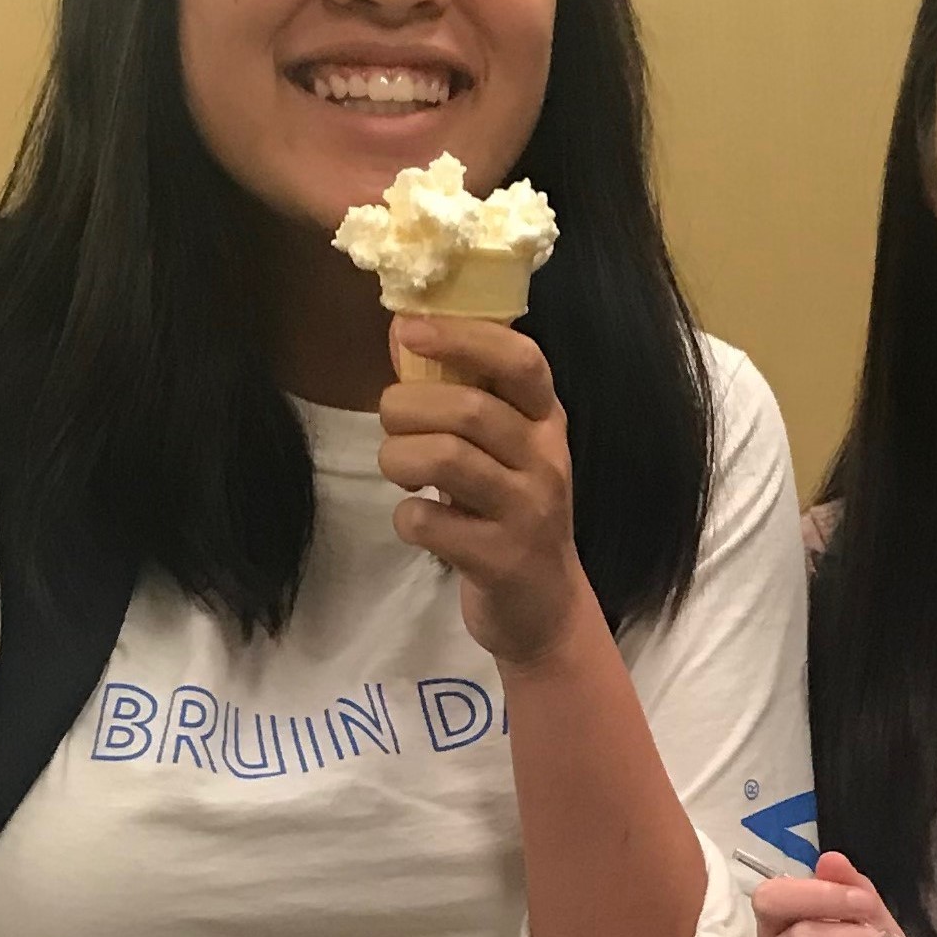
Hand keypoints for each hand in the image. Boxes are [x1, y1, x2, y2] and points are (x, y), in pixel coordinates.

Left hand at [378, 316, 593, 670]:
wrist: (544, 607)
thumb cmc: (509, 509)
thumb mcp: (502, 448)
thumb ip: (460, 392)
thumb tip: (402, 329)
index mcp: (546, 420)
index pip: (521, 361)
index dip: (464, 338)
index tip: (410, 331)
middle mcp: (546, 460)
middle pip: (470, 409)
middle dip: (407, 407)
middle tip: (390, 422)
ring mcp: (529, 512)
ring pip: (447, 459)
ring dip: (399, 456)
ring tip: (399, 467)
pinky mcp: (502, 560)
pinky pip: (431, 522)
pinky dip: (406, 516)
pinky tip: (416, 520)